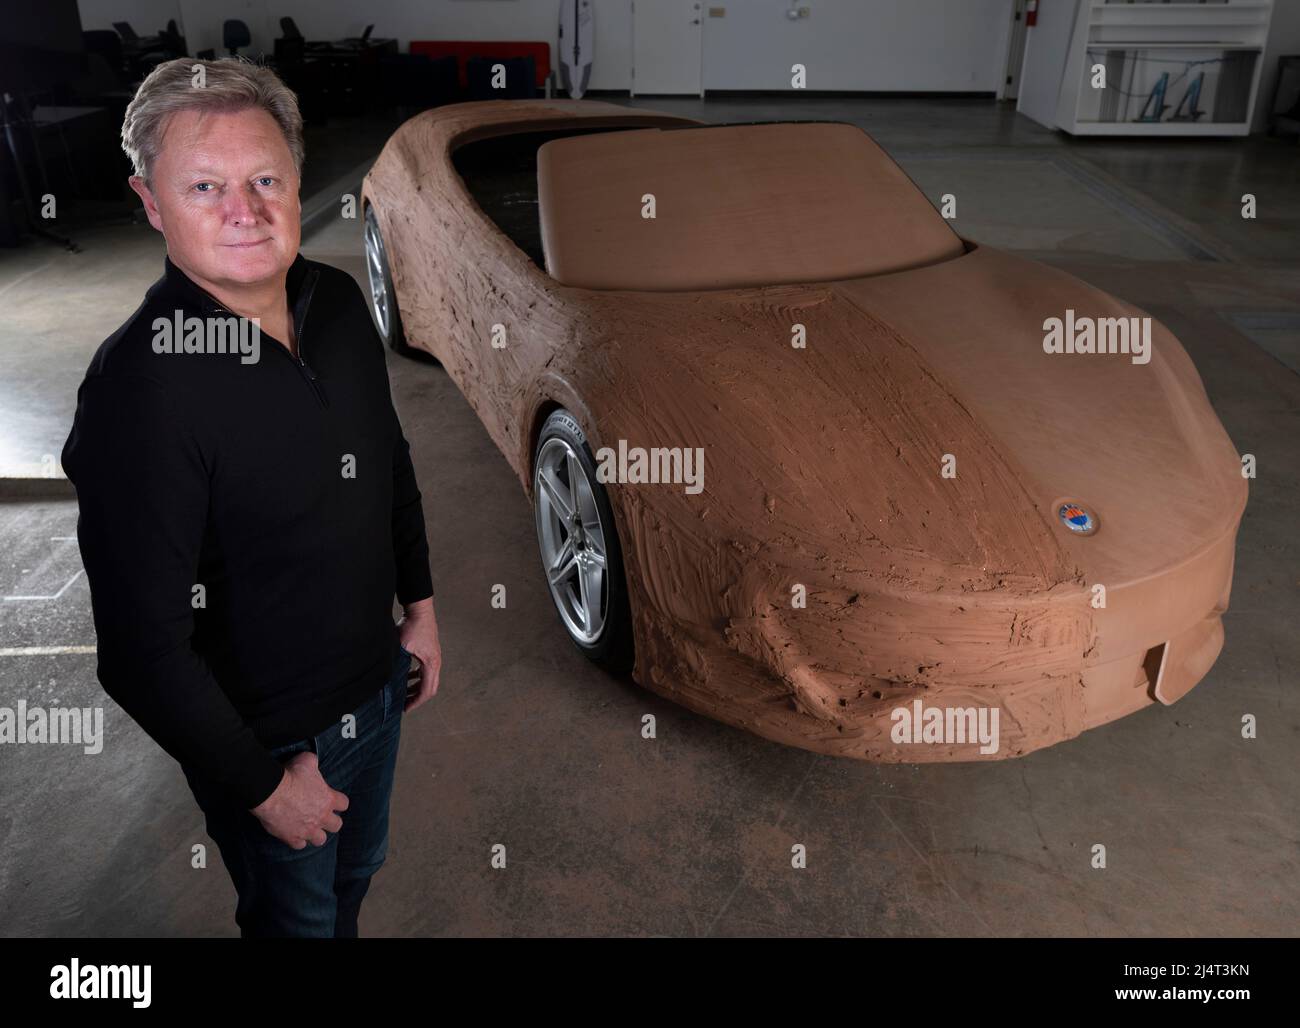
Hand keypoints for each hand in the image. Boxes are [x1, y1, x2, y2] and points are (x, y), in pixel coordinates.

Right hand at [250, 752, 348, 848]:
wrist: (270, 792)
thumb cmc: (290, 775)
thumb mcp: (307, 761)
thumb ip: (314, 764)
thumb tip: (313, 763)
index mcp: (328, 799)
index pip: (344, 804)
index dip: (338, 802)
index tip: (331, 800)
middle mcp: (321, 817)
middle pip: (336, 826)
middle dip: (331, 821)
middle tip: (322, 815)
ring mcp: (307, 829)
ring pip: (320, 840)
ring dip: (316, 834)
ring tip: (310, 828)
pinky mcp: (291, 837)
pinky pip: (300, 845)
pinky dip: (298, 841)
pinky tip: (294, 834)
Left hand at [398, 597, 441, 712]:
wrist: (419, 609)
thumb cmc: (412, 626)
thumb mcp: (401, 648)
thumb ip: (397, 665)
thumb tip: (387, 680)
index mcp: (431, 664)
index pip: (427, 690)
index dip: (416, 702)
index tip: (405, 709)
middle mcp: (435, 662)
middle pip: (430, 688)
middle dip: (417, 698)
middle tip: (404, 705)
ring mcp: (434, 657)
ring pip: (428, 679)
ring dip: (417, 687)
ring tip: (404, 693)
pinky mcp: (430, 652)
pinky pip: (425, 670)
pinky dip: (417, 677)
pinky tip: (407, 677)